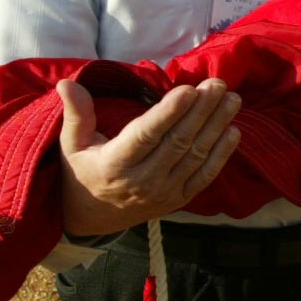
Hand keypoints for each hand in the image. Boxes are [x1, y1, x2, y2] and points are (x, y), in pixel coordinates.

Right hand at [57, 77, 240, 236]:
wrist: (91, 217)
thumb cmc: (81, 171)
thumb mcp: (70, 144)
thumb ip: (76, 113)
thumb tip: (67, 82)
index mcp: (114, 164)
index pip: (146, 135)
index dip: (169, 113)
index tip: (188, 89)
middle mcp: (142, 181)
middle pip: (178, 142)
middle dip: (201, 111)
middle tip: (218, 84)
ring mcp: (163, 193)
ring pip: (195, 156)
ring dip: (216, 126)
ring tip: (232, 99)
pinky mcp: (177, 200)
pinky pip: (204, 177)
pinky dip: (221, 155)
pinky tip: (233, 131)